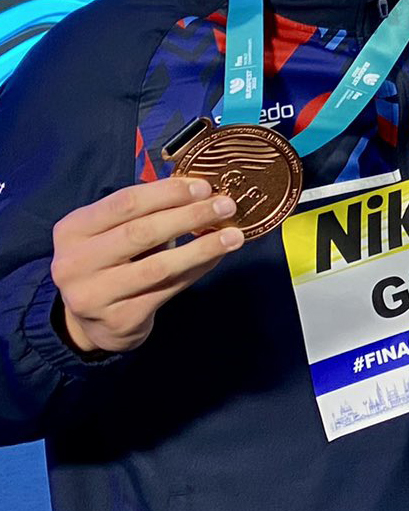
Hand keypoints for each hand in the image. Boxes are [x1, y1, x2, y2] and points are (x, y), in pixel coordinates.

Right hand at [51, 178, 244, 354]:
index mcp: (72, 230)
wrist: (88, 323)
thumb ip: (145, 213)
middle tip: (226, 206)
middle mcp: (76, 262)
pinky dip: (197, 270)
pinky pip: (168, 290)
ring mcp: (95, 294)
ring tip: (234, 236)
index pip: (124, 203)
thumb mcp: (112, 233)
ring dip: (202, 248)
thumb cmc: (109, 264)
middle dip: (189, 216)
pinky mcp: (120, 319)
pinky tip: (217, 258)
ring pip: (158, 266)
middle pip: (141, 232)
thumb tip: (201, 192)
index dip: (167, 193)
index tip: (203, 187)